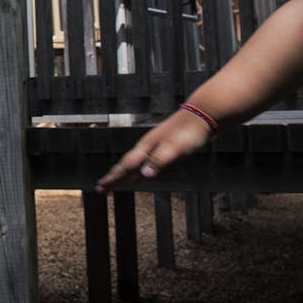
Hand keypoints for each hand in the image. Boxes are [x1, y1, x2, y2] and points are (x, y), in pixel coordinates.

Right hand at [94, 110, 212, 192]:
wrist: (202, 115)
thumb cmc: (189, 132)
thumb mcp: (175, 148)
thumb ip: (159, 160)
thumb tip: (143, 175)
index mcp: (147, 148)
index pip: (126, 166)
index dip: (113, 178)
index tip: (100, 188)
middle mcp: (148, 147)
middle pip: (126, 165)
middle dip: (113, 177)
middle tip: (100, 188)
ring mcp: (156, 147)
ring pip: (135, 164)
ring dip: (124, 174)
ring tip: (114, 181)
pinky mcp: (165, 149)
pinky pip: (145, 163)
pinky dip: (138, 171)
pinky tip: (140, 174)